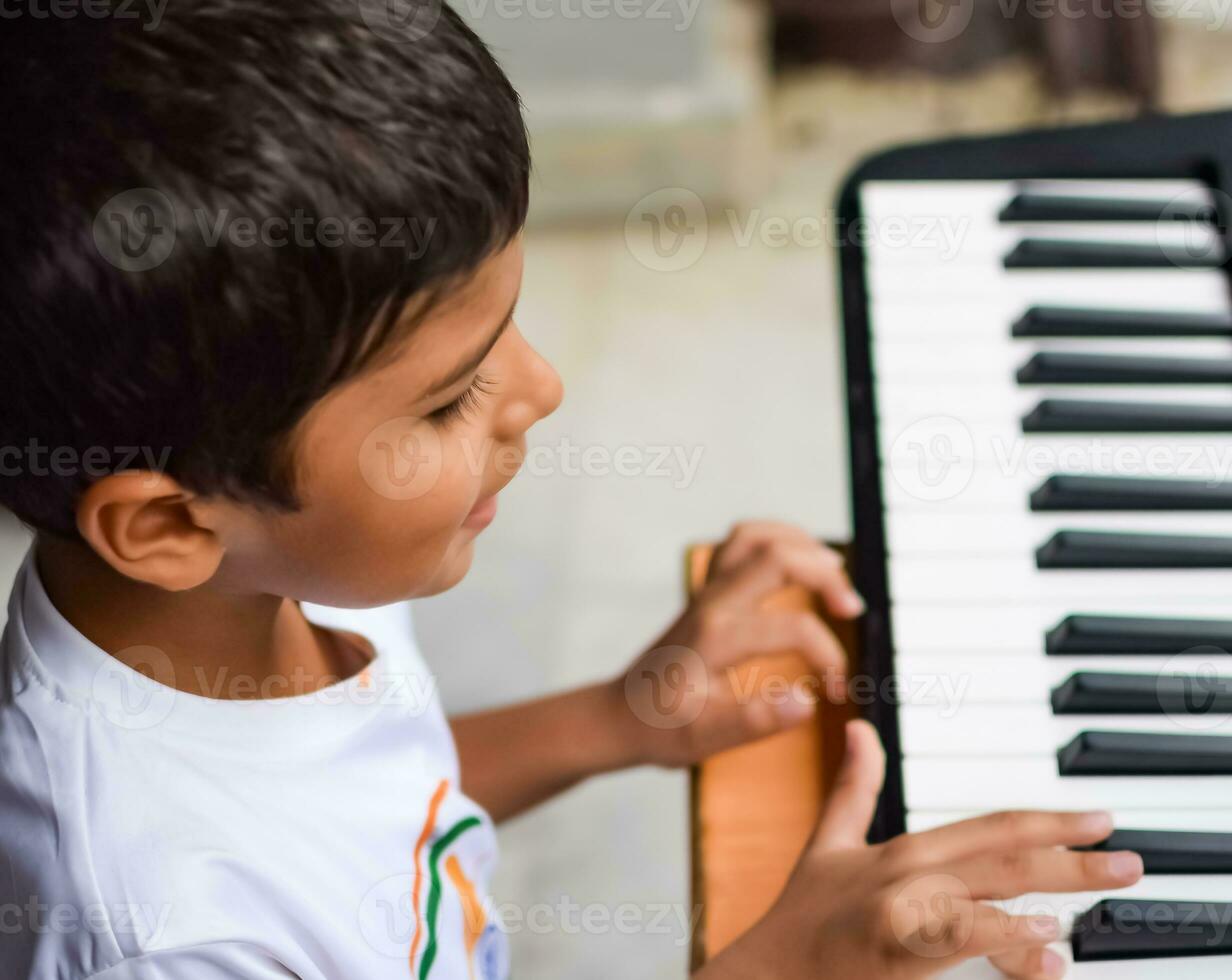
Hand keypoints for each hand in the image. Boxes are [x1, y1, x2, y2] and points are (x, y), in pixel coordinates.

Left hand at [618, 521, 863, 767]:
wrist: (620, 716)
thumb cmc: (659, 729)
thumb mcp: (705, 739)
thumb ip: (757, 720)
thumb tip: (808, 702)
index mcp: (716, 638)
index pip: (793, 628)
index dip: (829, 657)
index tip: (837, 690)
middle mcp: (712, 604)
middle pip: (777, 556)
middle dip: (826, 576)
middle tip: (852, 610)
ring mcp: (706, 593)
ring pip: (755, 537)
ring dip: (801, 545)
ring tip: (834, 573)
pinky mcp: (705, 593)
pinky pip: (740, 545)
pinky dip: (776, 541)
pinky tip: (800, 563)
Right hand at [697, 721, 1143, 979]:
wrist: (765, 970)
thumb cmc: (804, 916)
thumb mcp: (829, 841)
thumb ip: (853, 785)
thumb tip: (860, 727)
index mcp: (905, 849)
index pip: (991, 827)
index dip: (1048, 819)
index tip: (1101, 817)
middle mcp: (909, 870)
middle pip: (1003, 855)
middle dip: (1071, 856)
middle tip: (1129, 861)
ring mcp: (899, 905)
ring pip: (985, 890)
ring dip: (1047, 888)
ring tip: (1095, 890)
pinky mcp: (890, 945)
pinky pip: (954, 936)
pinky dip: (998, 933)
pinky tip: (1039, 939)